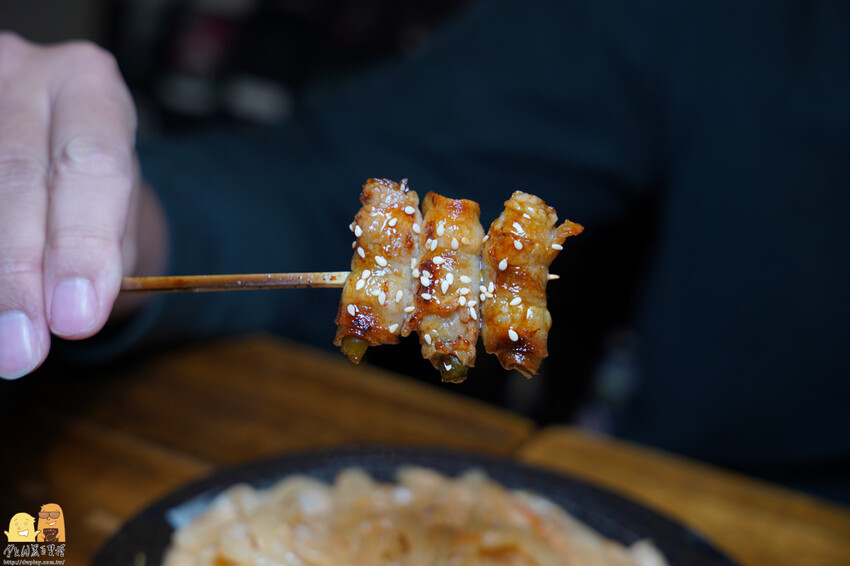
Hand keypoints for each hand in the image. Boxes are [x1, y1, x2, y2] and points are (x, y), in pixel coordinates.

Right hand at [0, 32, 165, 378]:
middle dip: (17, 274)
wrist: (46, 142)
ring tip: (1, 341)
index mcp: (90, 86)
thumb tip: (68, 316)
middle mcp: (23, 71)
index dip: (82, 244)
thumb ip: (99, 253)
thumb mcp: (112, 211)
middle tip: (22, 350)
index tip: (76, 318)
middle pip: (16, 175)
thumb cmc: (85, 187)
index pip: (91, 165)